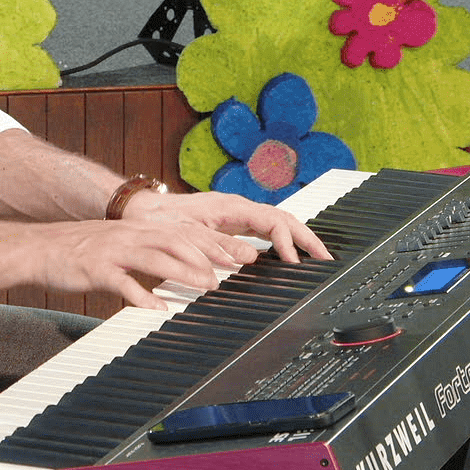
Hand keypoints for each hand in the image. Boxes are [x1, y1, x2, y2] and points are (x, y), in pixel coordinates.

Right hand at [23, 218, 266, 310]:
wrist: (39, 248)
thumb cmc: (79, 249)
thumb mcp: (119, 243)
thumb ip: (147, 252)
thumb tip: (178, 263)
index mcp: (138, 229)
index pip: (183, 232)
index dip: (212, 243)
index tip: (236, 256)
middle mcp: (129, 235)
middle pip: (176, 240)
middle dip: (206, 256)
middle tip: (229, 272)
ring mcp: (113, 251)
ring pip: (155, 257)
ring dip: (184, 272)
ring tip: (206, 286)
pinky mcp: (95, 269)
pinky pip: (122, 283)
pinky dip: (141, 295)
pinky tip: (156, 308)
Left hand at [117, 188, 331, 264]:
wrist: (142, 212)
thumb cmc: (162, 221)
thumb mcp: (189, 236)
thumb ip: (219, 246)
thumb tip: (252, 258)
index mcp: (233, 207)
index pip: (274, 221)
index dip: (289, 242)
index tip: (296, 263)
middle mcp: (239, 208)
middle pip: (283, 219)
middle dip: (307, 237)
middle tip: (327, 259)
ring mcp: (237, 215)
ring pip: (277, 223)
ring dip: (298, 239)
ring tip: (317, 258)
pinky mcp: (232, 224)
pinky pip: (264, 230)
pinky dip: (281, 241)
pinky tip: (288, 255)